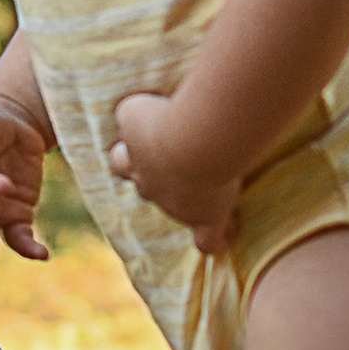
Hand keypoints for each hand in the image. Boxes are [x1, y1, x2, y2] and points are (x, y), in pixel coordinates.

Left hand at [108, 90, 238, 252]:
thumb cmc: (165, 118)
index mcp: (134, 160)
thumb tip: (132, 119)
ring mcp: (179, 207)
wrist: (197, 140)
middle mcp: (151, 187)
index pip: (122, 162)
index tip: (150, 141)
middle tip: (189, 153)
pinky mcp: (207, 218)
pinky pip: (208, 240)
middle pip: (147, 187)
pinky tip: (226, 234)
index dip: (131, 155)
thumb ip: (130, 117)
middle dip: (163, 175)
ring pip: (179, 210)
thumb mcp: (134, 109)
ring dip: (194, 199)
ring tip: (216, 184)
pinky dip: (216, 239)